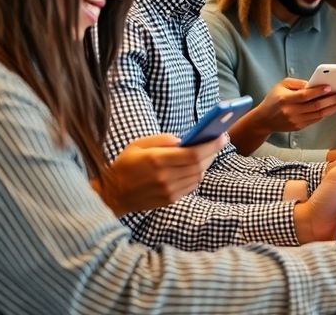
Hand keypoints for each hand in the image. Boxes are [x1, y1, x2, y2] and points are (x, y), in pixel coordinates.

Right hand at [93, 134, 224, 215]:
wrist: (113, 194)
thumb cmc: (126, 165)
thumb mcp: (138, 144)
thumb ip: (162, 139)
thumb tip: (184, 140)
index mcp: (156, 160)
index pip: (193, 154)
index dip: (211, 145)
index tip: (222, 136)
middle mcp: (165, 177)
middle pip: (199, 165)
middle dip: (213, 152)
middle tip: (219, 141)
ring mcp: (168, 190)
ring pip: (198, 176)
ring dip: (207, 163)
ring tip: (209, 152)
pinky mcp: (170, 199)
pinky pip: (192, 185)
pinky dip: (198, 174)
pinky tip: (197, 166)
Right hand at [251, 78, 335, 132]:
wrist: (264, 120)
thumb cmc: (274, 99)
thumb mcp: (281, 85)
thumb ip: (298, 83)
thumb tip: (316, 84)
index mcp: (285, 99)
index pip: (304, 95)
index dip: (318, 91)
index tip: (330, 87)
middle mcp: (290, 111)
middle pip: (315, 106)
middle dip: (331, 100)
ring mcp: (295, 121)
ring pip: (318, 115)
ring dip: (333, 108)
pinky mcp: (299, 127)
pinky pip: (316, 120)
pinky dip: (327, 114)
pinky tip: (335, 108)